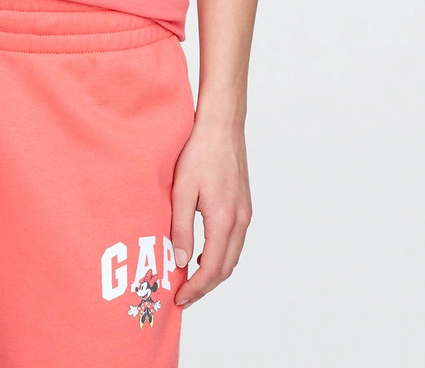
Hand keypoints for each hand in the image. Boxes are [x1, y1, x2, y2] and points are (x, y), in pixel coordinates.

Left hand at [170, 119, 252, 308]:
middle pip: (225, 268)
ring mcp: (245, 213)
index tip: (179, 298)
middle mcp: (240, 221)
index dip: (196, 288)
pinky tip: (203, 253)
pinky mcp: (244, 206)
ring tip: (190, 279)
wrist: (222, 125)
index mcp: (224, 219)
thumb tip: (181, 261)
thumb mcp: (182, 189)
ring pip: (232, 257)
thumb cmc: (199, 152)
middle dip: (205, 287)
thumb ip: (181, 227)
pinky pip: (235, 242)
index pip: (212, 269)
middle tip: (183, 295)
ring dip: (213, 273)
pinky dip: (221, 256)